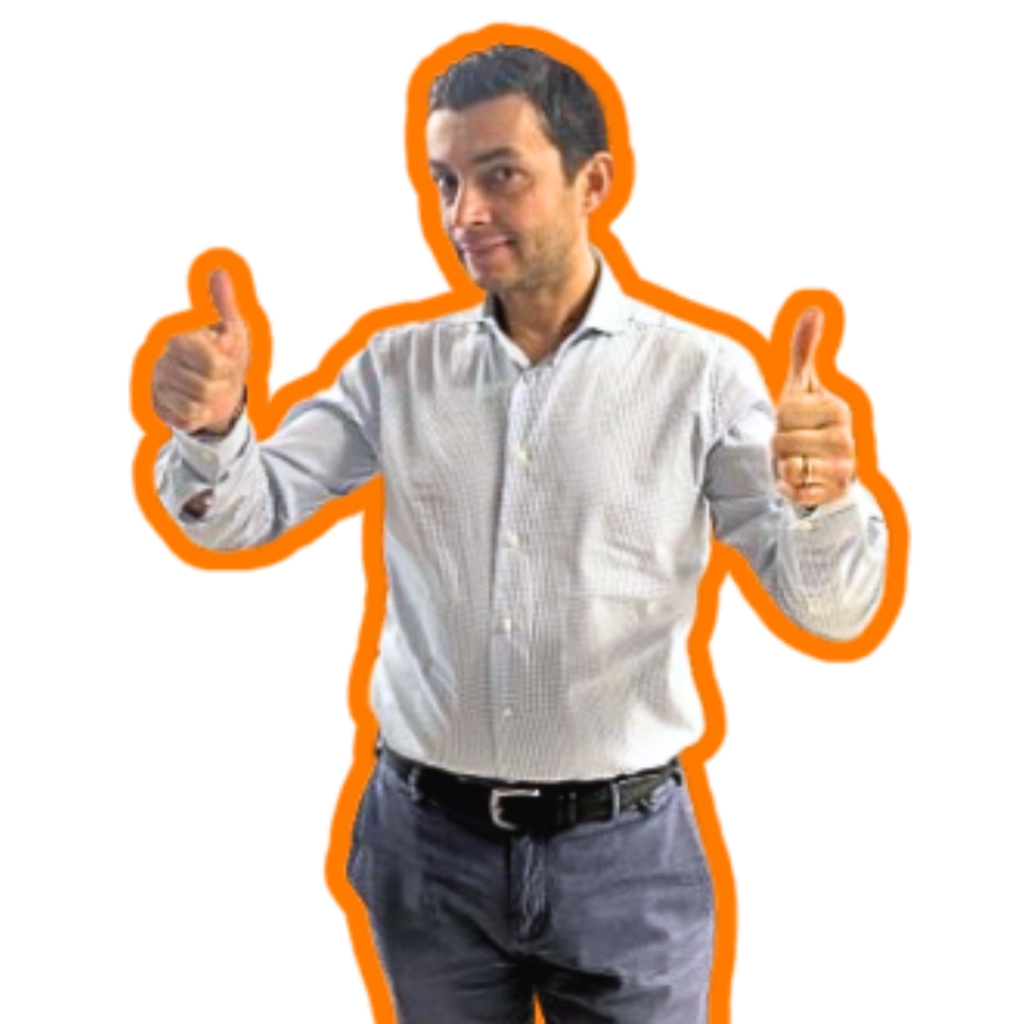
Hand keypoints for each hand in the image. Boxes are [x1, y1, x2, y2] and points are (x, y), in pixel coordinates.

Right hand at [152, 269, 248, 435]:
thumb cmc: (227, 356)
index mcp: (178, 340)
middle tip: (220, 378)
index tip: (227, 360)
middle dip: (220, 385)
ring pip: (194, 404)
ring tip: (210, 391)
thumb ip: (224, 304)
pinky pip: (186, 420)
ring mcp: (158, 386)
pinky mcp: (160, 409)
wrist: (223, 391)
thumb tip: (219, 271)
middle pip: (203, 386)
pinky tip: (199, 405)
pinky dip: (199, 416)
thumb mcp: (232, 331)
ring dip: (210, 401)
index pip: (209, 360)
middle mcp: (162, 361)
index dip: (225, 365)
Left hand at [772, 308, 854, 507]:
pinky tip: (802, 481)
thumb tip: (813, 309)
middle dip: (779, 445)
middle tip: (795, 445)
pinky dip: (789, 488)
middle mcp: (846, 439)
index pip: (783, 413)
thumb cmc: (809, 424)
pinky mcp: (832, 494)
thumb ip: (804, 351)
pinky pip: (792, 490)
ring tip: (797, 461)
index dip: (779, 420)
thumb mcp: (804, 388)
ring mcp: (842, 469)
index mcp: (838, 410)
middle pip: (780, 441)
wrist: (830, 473)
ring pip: (786, 466)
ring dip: (782, 467)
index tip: (796, 423)